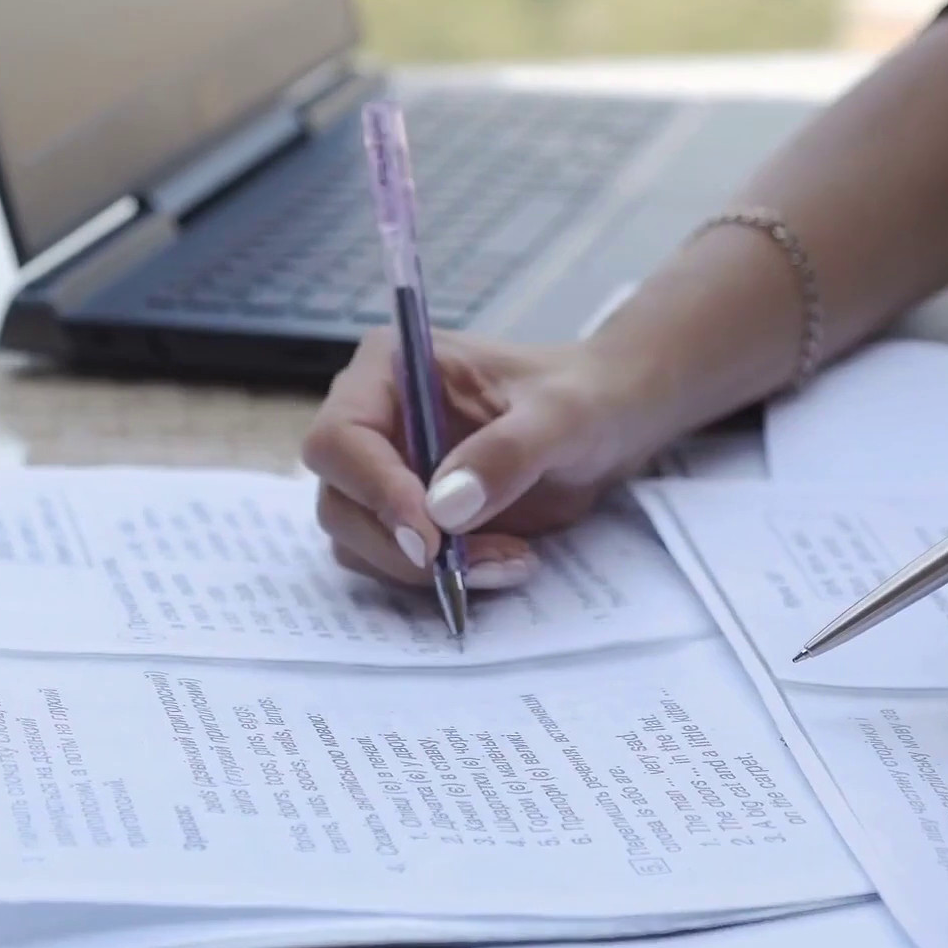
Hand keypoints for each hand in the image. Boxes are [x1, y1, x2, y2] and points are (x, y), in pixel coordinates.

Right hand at [303, 329, 648, 588]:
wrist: (607, 423)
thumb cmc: (583, 398)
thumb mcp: (562, 416)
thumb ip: (508, 453)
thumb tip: (444, 508)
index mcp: (388, 369)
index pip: (339, 439)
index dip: (374, 490)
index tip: (430, 535)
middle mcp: (372, 421)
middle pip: (339, 501)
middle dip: (405, 545)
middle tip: (483, 562)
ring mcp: (383, 473)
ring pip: (361, 542)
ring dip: (427, 570)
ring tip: (511, 559)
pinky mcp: (405, 517)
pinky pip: (395, 563)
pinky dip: (443, 578)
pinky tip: (504, 561)